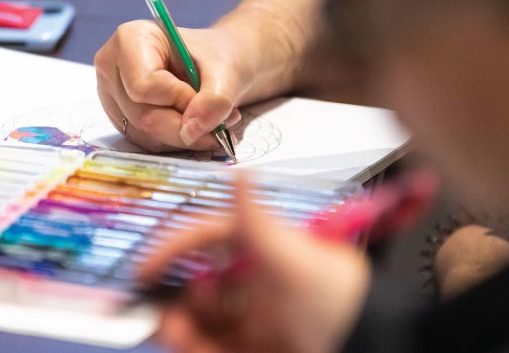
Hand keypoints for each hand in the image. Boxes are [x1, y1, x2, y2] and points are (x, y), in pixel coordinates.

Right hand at [94, 21, 250, 151]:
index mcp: (130, 39)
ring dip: (185, 135)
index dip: (179, 100)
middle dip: (186, 125)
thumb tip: (193, 131)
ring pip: (146, 134)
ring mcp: (112, 96)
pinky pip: (148, 143)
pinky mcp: (121, 119)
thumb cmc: (216, 56)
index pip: (143, 86)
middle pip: (143, 115)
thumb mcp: (227, 70)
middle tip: (222, 121)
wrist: (217, 64)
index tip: (205, 96)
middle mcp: (112, 67)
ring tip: (212, 118)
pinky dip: (176, 141)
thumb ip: (215, 100)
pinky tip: (194, 124)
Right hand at [140, 172, 370, 352]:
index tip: (147, 262)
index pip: (211, 239)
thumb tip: (240, 172)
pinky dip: (192, 344)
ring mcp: (255, 319)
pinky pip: (212, 344)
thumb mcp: (293, 258)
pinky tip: (183, 341)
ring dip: (179, 320)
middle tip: (155, 302)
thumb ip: (257, 220)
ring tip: (171, 327)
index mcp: (266, 250)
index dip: (177, 248)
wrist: (361, 350)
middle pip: (201, 281)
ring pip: (202, 316)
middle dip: (175, 291)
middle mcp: (257, 283)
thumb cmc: (340, 301)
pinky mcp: (253, 348)